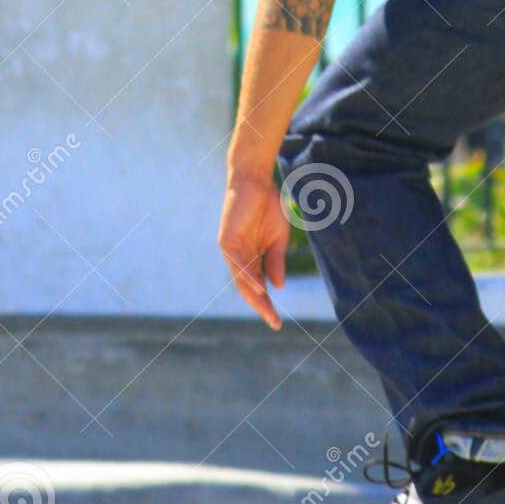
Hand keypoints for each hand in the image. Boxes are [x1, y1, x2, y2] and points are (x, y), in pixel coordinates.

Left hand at [218, 174, 288, 329]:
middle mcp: (238, 257)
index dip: (267, 304)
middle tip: (273, 323)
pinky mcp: (226, 241)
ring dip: (255, 296)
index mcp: (250, 258)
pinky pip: (239, 263)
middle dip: (261, 306)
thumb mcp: (278, 239)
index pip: (258, 287)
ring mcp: (231, 250)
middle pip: (248, 288)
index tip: (277, 322)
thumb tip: (278, 286)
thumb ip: (276, 261)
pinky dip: (249, 276)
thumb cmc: (268, 207)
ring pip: (242, 279)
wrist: (256, 181)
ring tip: (267, 310)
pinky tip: (259, 287)